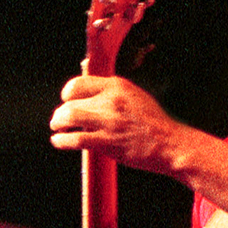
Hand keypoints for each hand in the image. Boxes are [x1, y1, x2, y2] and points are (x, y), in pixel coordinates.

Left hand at [48, 75, 186, 175]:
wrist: (169, 144)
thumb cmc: (152, 123)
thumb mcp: (134, 96)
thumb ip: (111, 94)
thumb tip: (88, 94)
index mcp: (117, 86)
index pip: (78, 84)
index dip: (68, 94)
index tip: (67, 101)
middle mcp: (111, 100)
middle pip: (70, 101)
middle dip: (60, 112)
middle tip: (58, 120)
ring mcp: (108, 121)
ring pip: (68, 117)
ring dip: (58, 124)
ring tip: (57, 129)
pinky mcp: (107, 141)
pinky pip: (74, 139)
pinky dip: (61, 141)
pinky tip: (59, 141)